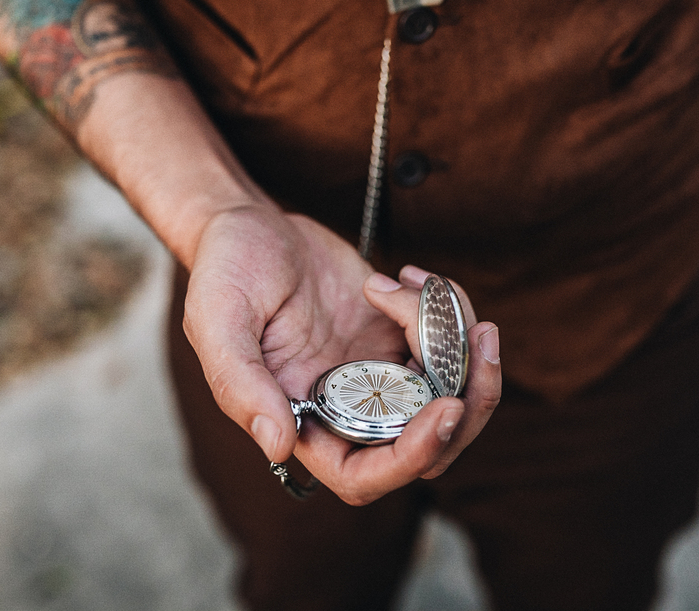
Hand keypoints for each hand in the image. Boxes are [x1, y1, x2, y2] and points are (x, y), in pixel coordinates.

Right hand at [182, 204, 500, 503]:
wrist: (250, 223)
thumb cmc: (224, 269)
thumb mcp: (216, 317)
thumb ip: (239, 383)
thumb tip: (278, 445)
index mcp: (302, 422)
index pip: (364, 476)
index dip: (411, 457)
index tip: (446, 409)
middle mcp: (346, 410)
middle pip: (429, 447)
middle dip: (469, 403)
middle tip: (482, 340)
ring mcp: (378, 377)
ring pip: (450, 396)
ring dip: (461, 344)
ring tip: (428, 285)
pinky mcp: (399, 340)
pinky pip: (448, 347)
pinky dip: (448, 311)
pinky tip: (413, 274)